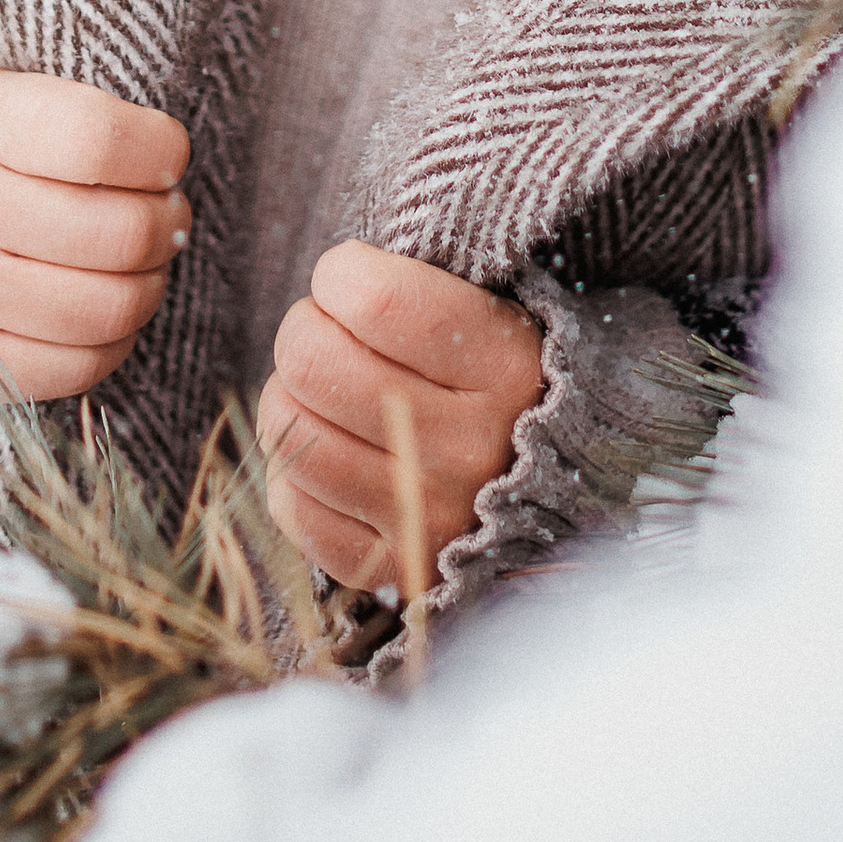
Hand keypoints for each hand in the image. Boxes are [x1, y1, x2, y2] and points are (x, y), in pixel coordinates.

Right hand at [0, 69, 190, 399]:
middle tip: (165, 214)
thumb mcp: (62, 94)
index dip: (163, 152)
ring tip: (139, 261)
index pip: (101, 140)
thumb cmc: (37, 145)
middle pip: (122, 234)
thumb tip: (172, 172)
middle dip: (169, 225)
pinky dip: (114, 343)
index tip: (169, 156)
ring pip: (110, 309)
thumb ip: (118, 117)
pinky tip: (103, 304)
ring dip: (149, 285)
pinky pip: (81, 368)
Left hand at [255, 241, 543, 596]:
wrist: (553, 484)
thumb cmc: (496, 373)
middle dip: (303, 330)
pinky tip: (325, 449)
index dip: (340, 274)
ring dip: (289, 399)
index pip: (377, 301)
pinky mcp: (391, 567)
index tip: (349, 276)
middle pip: (316, 363)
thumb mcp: (490, 311)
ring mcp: (431, 516)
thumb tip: (333, 275)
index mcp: (505, 367)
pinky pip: (293, 509)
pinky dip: (292, 471)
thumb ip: (416, 286)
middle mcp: (472, 448)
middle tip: (326, 331)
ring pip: (294, 434)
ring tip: (322, 391)